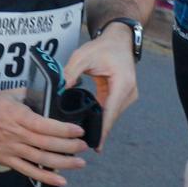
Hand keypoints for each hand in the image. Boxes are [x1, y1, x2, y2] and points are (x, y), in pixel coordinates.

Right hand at [0, 91, 87, 186]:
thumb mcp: (11, 93)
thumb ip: (31, 95)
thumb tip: (50, 95)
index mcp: (19, 116)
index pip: (47, 126)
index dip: (65, 130)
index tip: (79, 131)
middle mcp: (16, 134)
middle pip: (48, 144)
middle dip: (70, 147)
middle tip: (83, 147)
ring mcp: (10, 148)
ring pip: (41, 159)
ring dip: (63, 163)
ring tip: (79, 163)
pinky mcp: (5, 159)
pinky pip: (28, 171)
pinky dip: (45, 177)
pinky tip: (61, 180)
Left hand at [63, 24, 139, 148]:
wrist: (118, 41)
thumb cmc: (102, 47)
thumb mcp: (83, 57)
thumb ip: (70, 73)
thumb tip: (58, 89)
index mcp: (123, 83)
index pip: (111, 111)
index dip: (102, 129)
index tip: (95, 144)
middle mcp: (128, 92)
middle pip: (111, 116)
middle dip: (98, 130)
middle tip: (81, 146)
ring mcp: (127, 96)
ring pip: (111, 115)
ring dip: (99, 125)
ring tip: (84, 140)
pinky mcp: (121, 97)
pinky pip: (109, 110)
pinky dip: (100, 118)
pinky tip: (90, 128)